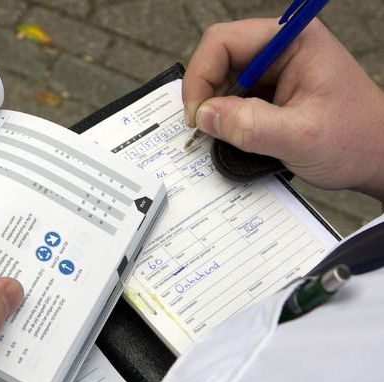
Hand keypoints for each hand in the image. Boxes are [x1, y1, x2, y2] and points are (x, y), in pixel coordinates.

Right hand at [183, 18, 383, 201]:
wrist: (377, 158)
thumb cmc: (356, 140)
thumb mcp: (300, 136)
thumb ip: (250, 125)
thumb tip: (205, 115)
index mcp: (292, 42)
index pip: (224, 42)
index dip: (201, 76)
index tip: (197, 113)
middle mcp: (279, 50)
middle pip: (217, 59)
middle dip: (205, 95)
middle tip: (204, 128)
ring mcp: (273, 71)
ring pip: (220, 81)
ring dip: (214, 110)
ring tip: (223, 137)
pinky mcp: (268, 91)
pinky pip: (231, 98)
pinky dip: (224, 119)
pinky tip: (232, 137)